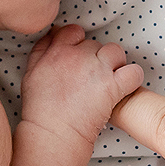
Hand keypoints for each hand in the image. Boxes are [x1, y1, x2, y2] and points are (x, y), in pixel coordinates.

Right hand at [21, 24, 144, 142]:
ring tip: (109, 79)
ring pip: (116, 52)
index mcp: (58, 51)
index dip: (78, 41)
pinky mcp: (113, 87)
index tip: (79, 55)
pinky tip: (124, 87)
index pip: (74, 31)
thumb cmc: (40, 110)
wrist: (52, 134)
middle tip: (90, 77)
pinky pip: (133, 72)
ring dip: (115, 63)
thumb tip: (52, 35)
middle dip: (95, 57)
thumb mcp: (31, 73)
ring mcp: (98, 70)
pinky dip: (132, 78)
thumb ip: (42, 50)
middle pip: (96, 44)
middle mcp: (79, 56)